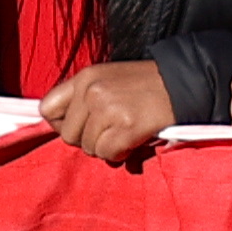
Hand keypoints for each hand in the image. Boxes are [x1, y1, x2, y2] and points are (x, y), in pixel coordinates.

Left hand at [40, 59, 173, 164]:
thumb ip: (84, 100)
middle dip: (88, 140)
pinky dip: (121, 153)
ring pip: (89, 148)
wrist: (184, 83)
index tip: (80, 127)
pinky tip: (134, 140)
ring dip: (107, 148)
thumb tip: (65, 130)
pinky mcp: (126, 125)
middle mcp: (92, 91)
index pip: (47, 108)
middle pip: (68, 135)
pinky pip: (108, 154)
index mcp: (85, 77)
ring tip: (125, 134)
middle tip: (110, 132)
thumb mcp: (108, 80)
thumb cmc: (146, 86)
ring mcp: (108, 108)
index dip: (61, 125)